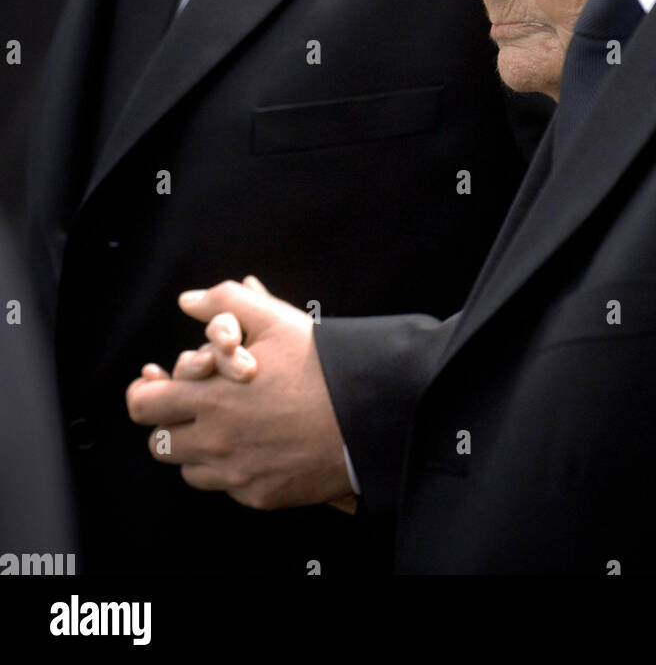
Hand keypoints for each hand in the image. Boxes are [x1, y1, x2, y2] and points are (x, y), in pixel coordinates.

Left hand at [126, 277, 354, 510]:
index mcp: (210, 398)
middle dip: (170, 421)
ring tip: (226, 424)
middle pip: (159, 444)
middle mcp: (216, 443)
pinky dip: (232, 469)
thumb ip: (225, 301)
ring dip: (197, 449)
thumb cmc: (323, 366)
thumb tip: (189, 300)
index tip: (156, 384)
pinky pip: (227, 488)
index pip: (143, 407)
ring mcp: (237, 475)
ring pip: (189, 471)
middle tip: (193, 404)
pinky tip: (257, 445)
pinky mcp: (260, 496)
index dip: (144, 393)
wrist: (369, 413)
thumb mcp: (276, 320)